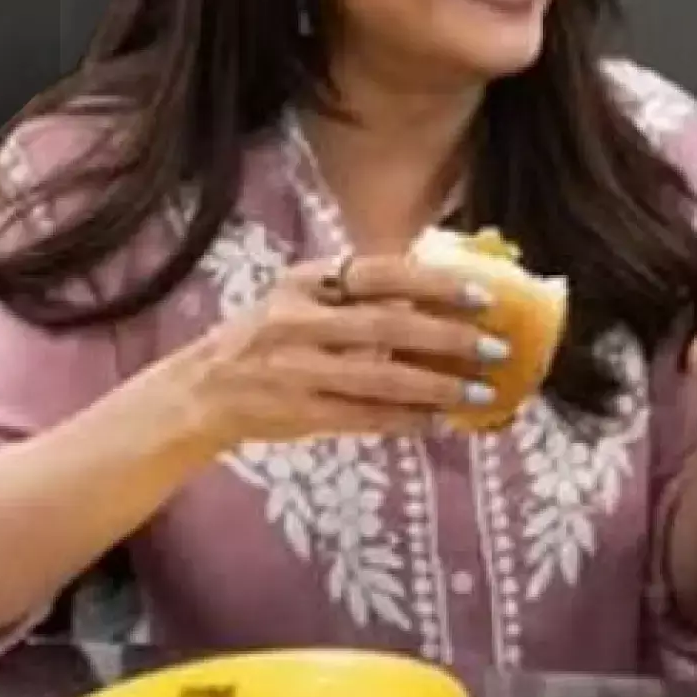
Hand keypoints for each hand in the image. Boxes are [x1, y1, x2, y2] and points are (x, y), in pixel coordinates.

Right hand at [159, 253, 503, 451]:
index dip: (434, 282)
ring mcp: (295, 370)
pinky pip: (364, 418)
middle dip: (448, 338)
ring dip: (438, 387)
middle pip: (386, 327)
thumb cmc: (266, 337)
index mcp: (304, 282)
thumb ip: (357, 293)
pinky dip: (407, 421)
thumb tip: (440, 289)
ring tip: (482, 392)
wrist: (199, 391)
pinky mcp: (297, 412)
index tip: (482, 294)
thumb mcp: (300, 299)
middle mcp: (297, 321)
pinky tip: (442, 423)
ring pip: (381, 379)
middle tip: (497, 347)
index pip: (378, 273)